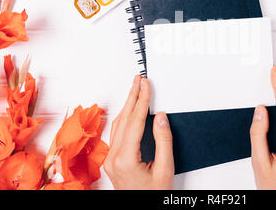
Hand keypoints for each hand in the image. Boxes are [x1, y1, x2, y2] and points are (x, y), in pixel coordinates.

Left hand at [104, 75, 173, 189]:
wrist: (142, 208)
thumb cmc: (153, 195)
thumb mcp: (165, 169)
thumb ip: (163, 141)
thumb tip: (160, 117)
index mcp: (125, 159)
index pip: (134, 121)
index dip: (141, 100)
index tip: (146, 85)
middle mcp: (114, 158)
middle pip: (124, 119)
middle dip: (133, 96)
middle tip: (139, 79)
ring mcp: (111, 159)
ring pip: (118, 125)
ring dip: (128, 105)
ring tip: (135, 89)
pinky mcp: (113, 160)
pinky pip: (118, 133)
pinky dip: (125, 117)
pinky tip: (130, 110)